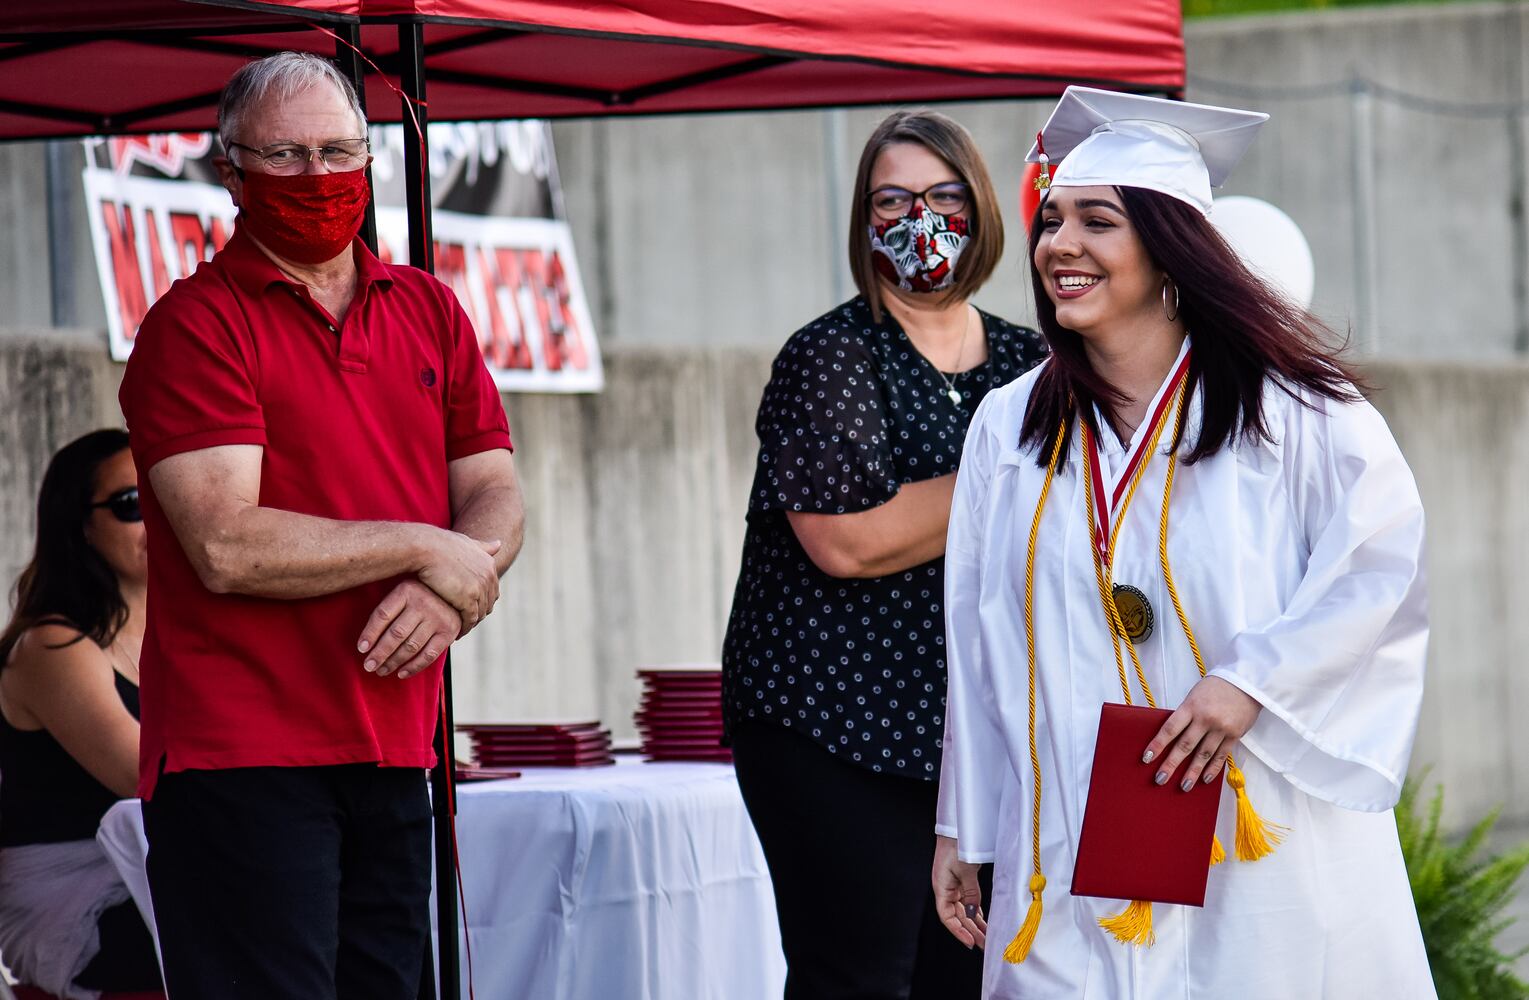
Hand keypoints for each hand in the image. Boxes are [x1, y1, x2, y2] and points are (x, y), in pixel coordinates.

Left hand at [357, 579, 462, 678]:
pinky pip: (429, 654)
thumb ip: (389, 608)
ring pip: (411, 646)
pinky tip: (401, 673)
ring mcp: (437, 618)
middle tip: (368, 666)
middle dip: (380, 653)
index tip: (361, 649)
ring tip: (381, 670)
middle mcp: (423, 603)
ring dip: (393, 662)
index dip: (370, 633)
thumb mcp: (404, 590)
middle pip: (396, 633)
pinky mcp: (449, 632)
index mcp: (406, 590)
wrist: (457, 592)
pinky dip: (413, 667)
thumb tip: (366, 640)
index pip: (383, 614)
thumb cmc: (421, 594)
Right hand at [416, 529, 501, 632]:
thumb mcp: (466, 542)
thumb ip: (483, 546)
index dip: (481, 600)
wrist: (424, 548)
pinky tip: (455, 633)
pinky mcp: (468, 600)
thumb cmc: (439, 544)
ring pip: (480, 613)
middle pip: (488, 603)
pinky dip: (464, 628)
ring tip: (459, 629)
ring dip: (471, 623)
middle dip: (478, 613)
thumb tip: (499, 543)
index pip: (492, 589)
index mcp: (489, 564)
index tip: (470, 607)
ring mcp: (479, 589)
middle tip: (465, 622)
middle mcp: (489, 576)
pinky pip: (470, 620)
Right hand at [932, 834, 986, 948]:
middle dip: (970, 931)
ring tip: (986, 938)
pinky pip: (968, 902)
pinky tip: (983, 922)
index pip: (947, 916)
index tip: (970, 942)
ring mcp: (954, 886)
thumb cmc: (958, 845)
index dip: (958, 931)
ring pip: (964, 910)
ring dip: (974, 924)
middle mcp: (946, 889)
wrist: (958, 827)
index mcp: (941, 887)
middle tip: (984, 945)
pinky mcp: (962, 882)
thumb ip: (971, 892)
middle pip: (957, 916)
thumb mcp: (966, 870)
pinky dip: (976, 912)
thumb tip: (973, 913)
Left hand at [1143, 676, 1261, 789]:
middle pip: (1185, 745)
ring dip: (1192, 772)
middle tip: (1160, 779)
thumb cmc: (1216, 687)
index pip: (1170, 729)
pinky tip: (1205, 779)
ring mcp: (1221, 728)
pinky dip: (1213, 768)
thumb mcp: (1194, 696)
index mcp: (1191, 706)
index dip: (1158, 744)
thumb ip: (1185, 715)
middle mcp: (1205, 719)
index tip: (1147, 758)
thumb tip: (1172, 737)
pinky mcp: (1235, 735)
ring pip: (1203, 754)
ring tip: (1183, 786)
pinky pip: (1222, 755)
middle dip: (1171, 764)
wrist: (1246, 683)